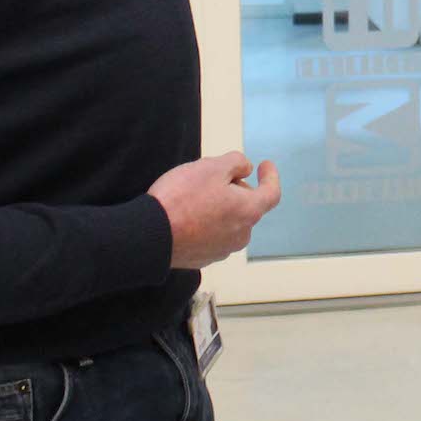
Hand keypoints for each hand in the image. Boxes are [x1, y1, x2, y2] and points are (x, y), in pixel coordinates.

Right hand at [148, 151, 281, 269]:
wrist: (149, 235)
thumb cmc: (182, 198)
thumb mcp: (211, 167)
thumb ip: (236, 163)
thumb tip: (245, 169)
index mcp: (248, 212)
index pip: (271, 194)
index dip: (270, 177)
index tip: (265, 165)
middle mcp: (240, 235)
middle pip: (246, 206)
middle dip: (235, 189)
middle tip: (211, 177)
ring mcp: (221, 250)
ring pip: (228, 221)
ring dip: (220, 207)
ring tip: (194, 197)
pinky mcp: (202, 258)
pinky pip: (211, 235)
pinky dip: (206, 223)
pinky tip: (186, 215)